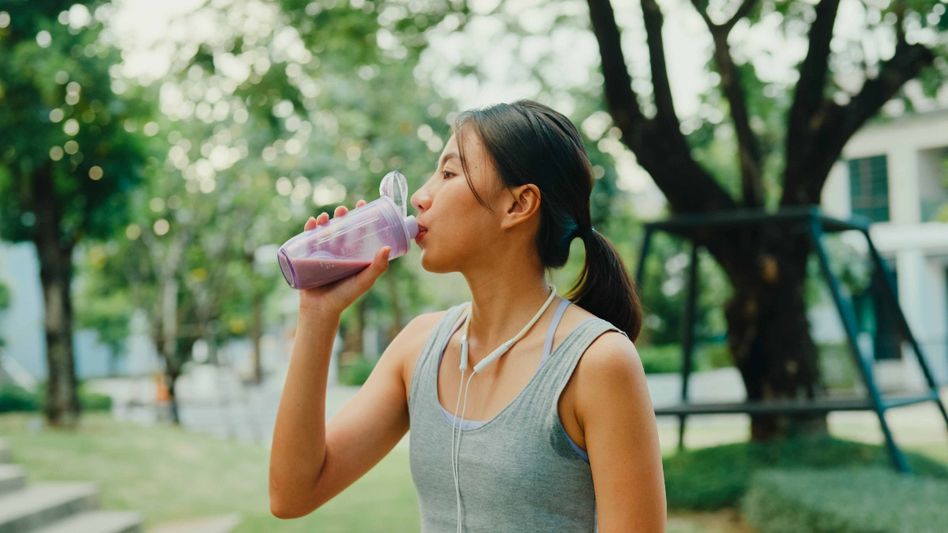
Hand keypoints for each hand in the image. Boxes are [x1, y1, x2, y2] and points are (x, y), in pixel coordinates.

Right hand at [298, 200, 390, 317]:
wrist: (321, 310)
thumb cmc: (345, 297)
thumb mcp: (364, 281)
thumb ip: (377, 267)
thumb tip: (387, 247)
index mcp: (353, 254)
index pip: (358, 230)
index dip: (361, 216)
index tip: (363, 203)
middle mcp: (338, 251)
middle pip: (340, 227)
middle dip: (341, 216)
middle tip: (343, 210)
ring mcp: (322, 253)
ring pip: (323, 231)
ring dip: (324, 220)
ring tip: (325, 217)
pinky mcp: (308, 257)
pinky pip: (307, 240)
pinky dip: (308, 230)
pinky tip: (312, 223)